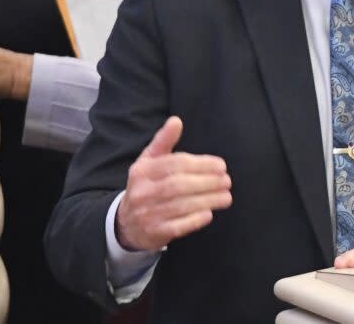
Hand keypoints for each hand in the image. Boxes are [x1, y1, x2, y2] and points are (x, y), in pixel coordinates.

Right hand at [115, 116, 232, 251]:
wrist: (126, 224)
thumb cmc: (146, 186)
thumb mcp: (149, 162)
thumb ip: (164, 141)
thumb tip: (176, 121)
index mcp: (142, 171)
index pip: (175, 164)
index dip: (201, 164)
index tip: (221, 166)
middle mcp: (142, 192)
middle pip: (178, 185)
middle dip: (207, 182)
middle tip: (227, 181)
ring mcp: (147, 214)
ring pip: (181, 205)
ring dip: (208, 200)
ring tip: (226, 197)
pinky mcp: (154, 233)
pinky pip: (178, 227)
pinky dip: (195, 219)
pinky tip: (209, 213)